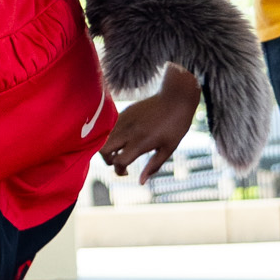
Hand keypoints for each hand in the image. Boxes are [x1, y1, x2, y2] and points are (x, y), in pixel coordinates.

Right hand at [101, 68, 200, 183]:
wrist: (175, 97)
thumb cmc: (176, 125)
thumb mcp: (168, 149)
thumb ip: (153, 166)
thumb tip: (141, 182)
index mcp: (140, 143)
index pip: (118, 162)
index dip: (120, 171)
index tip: (127, 172)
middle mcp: (128, 132)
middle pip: (103, 150)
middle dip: (107, 160)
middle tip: (120, 161)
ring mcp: (124, 120)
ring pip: (104, 138)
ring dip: (108, 148)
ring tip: (121, 150)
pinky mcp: (124, 112)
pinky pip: (111, 128)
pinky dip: (112, 136)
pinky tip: (125, 137)